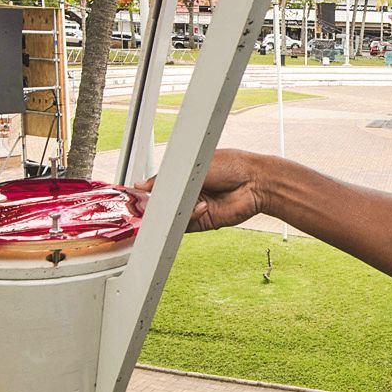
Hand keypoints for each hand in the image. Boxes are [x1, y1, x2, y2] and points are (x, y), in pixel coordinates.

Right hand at [136, 148, 271, 233]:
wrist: (256, 182)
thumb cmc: (232, 165)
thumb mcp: (194, 165)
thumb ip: (167, 178)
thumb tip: (141, 185)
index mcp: (183, 176)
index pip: (158, 186)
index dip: (147, 191)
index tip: (135, 194)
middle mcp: (187, 193)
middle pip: (161, 204)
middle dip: (154, 205)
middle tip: (147, 204)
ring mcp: (192, 208)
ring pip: (170, 216)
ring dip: (172, 212)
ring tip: (180, 202)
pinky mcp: (201, 222)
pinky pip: (183, 226)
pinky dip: (185, 220)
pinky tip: (198, 207)